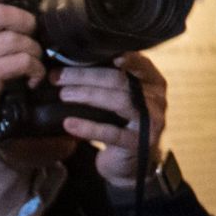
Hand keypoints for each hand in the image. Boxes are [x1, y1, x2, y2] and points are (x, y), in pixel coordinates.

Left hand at [55, 51, 167, 188]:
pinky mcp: (138, 144)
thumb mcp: (122, 99)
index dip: (119, 55)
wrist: (130, 164)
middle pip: (120, 80)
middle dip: (86, 76)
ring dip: (87, 95)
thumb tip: (70, 61)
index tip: (93, 51)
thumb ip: (110, 80)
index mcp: (153, 82)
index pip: (138, 62)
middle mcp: (156, 99)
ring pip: (118, 101)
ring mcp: (150, 122)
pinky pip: (111, 132)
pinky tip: (69, 123)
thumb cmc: (121, 123)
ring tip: (63, 94)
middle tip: (58, 77)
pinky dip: (88, 127)